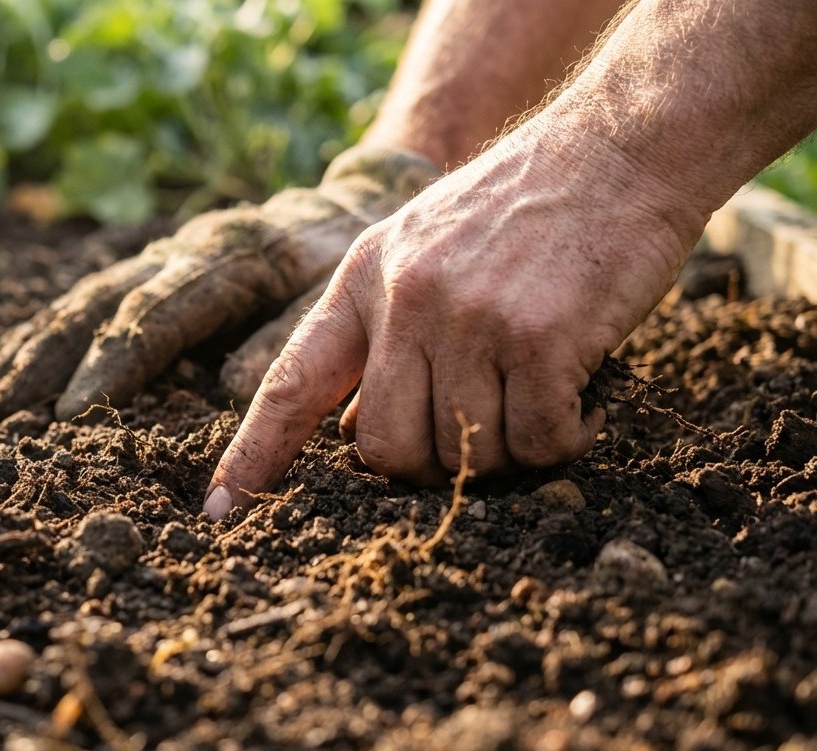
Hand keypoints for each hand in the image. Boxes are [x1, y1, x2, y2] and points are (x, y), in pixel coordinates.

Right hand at [0, 149, 437, 419]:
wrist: (357, 205)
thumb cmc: (353, 267)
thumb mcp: (342, 299)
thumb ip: (291, 338)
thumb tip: (232, 387)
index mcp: (232, 260)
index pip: (157, 315)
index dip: (112, 365)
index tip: (72, 414)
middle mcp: (187, 252)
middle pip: (103, 303)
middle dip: (53, 359)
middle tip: (11, 415)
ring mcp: (167, 256)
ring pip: (89, 297)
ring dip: (40, 346)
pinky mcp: (159, 267)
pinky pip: (94, 297)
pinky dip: (52, 331)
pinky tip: (18, 362)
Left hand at [205, 136, 696, 517]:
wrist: (619, 149)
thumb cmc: (522, 211)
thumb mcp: (421, 250)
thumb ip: (382, 336)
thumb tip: (355, 435)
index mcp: (363, 279)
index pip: (292, 384)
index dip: (254, 455)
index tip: (221, 510)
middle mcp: (405, 299)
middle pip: (386, 450)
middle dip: (429, 467)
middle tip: (480, 432)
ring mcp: (470, 319)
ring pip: (467, 455)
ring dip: (510, 449)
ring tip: (542, 393)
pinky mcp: (540, 337)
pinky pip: (539, 442)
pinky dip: (565, 439)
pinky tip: (585, 397)